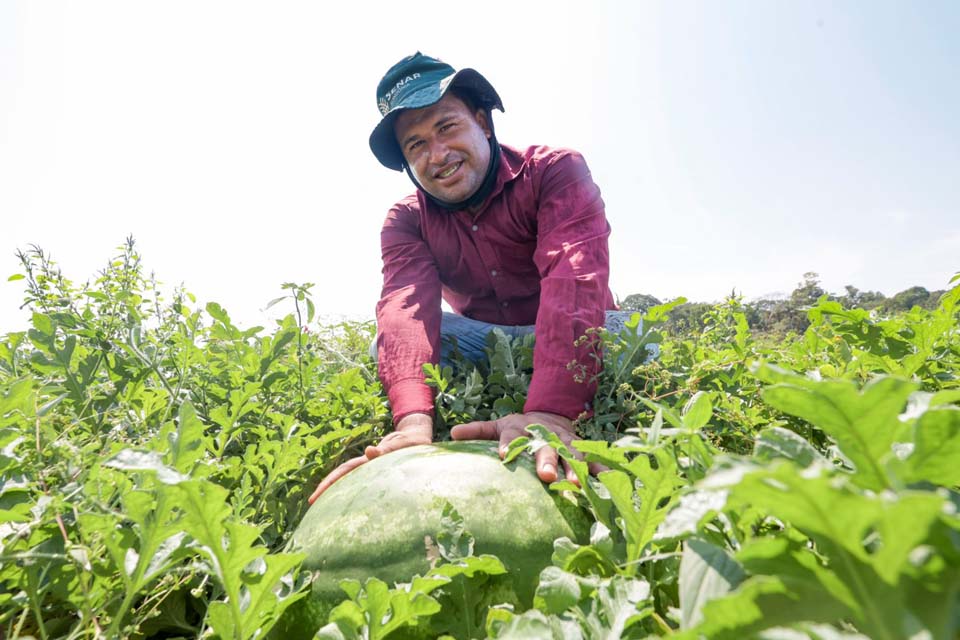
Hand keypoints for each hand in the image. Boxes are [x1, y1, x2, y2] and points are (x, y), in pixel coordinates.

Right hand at [308, 413, 432, 503]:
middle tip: (311, 503)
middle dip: (326, 488)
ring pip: (350, 481)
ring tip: (324, 509)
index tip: (315, 496)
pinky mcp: (381, 473)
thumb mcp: (401, 443)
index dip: (329, 482)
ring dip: (337, 492)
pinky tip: (347, 506)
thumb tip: (369, 452)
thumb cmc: (410, 441)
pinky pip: (363, 485)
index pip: (344, 471)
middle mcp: (367, 465)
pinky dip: (352, 494)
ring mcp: (373, 469)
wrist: (416, 437)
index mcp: (369, 460)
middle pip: (342, 476)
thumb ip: (387, 448)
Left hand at [450, 411, 590, 484]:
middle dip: (546, 459)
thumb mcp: (499, 425)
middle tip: (545, 475)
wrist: (551, 416)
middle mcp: (544, 434)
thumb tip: (452, 434)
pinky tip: (609, 481)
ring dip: (574, 467)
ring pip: (571, 452)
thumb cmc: (519, 428)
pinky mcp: (581, 448)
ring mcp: (565, 440)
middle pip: (545, 446)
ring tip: (576, 484)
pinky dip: (601, 469)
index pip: (511, 434)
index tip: (502, 454)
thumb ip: (478, 431)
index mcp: (520, 428)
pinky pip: (593, 459)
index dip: (507, 443)